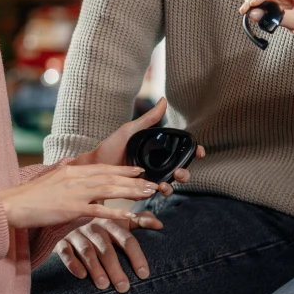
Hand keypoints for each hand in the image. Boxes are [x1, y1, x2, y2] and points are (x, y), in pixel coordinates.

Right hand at [0, 163, 158, 229]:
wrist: (11, 204)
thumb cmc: (29, 196)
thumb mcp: (51, 179)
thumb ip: (65, 174)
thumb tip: (71, 166)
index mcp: (72, 170)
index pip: (103, 168)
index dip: (123, 169)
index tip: (140, 170)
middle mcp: (76, 178)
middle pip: (111, 177)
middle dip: (134, 180)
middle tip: (154, 184)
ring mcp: (74, 193)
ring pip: (109, 190)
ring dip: (131, 192)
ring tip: (149, 194)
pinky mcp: (71, 208)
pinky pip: (98, 210)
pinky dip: (116, 212)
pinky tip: (130, 214)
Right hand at [54, 212, 162, 291]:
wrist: (70, 208)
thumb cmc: (101, 220)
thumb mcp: (119, 218)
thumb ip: (140, 221)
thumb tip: (160, 225)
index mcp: (112, 222)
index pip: (127, 240)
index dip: (136, 256)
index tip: (144, 274)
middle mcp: (95, 227)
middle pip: (107, 249)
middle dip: (115, 268)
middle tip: (124, 288)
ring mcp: (77, 233)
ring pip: (87, 251)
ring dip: (95, 268)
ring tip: (103, 285)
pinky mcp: (61, 240)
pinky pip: (66, 252)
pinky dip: (73, 263)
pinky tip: (80, 276)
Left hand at [91, 97, 205, 196]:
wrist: (94, 165)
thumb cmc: (111, 147)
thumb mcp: (131, 130)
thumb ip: (149, 119)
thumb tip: (163, 100)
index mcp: (158, 150)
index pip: (182, 152)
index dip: (194, 152)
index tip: (199, 152)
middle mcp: (158, 164)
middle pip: (181, 170)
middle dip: (185, 173)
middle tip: (179, 172)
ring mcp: (150, 178)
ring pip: (171, 184)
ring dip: (173, 185)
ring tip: (166, 184)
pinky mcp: (140, 191)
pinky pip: (153, 193)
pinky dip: (157, 192)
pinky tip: (153, 189)